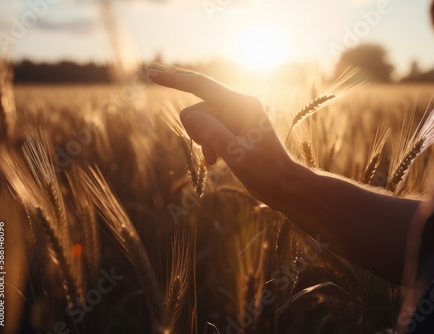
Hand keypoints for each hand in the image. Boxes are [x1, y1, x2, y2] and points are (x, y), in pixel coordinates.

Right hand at [148, 69, 294, 206]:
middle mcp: (237, 106)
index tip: (151, 74)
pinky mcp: (233, 130)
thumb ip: (211, 132)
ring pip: (200, 122)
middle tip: (212, 152)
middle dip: (196, 131)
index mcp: (241, 104)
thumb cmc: (265, 171)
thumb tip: (189, 115)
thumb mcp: (236, 153)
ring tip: (216, 160)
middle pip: (198, 109)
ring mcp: (235, 118)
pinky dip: (207, 146)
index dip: (175, 79)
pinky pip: (207, 131)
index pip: (201, 85)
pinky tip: (215, 162)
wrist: (283, 186)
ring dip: (202, 142)